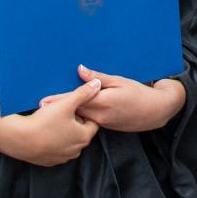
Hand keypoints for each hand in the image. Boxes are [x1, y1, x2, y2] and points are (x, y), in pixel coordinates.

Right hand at [1, 79, 101, 165]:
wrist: (19, 139)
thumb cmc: (44, 121)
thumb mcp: (66, 103)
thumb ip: (83, 93)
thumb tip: (97, 84)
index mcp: (84, 137)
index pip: (93, 123)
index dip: (84, 113)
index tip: (74, 107)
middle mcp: (76, 150)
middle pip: (80, 132)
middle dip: (74, 122)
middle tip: (61, 112)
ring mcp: (63, 158)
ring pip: (68, 141)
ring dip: (64, 132)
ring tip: (52, 121)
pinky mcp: (50, 161)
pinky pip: (56, 148)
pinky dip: (53, 140)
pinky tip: (44, 131)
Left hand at [43, 64, 185, 132]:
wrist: (155, 112)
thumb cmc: (139, 93)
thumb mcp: (119, 80)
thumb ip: (98, 77)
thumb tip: (80, 70)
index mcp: (103, 102)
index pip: (76, 101)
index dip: (58, 100)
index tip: (43, 101)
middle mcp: (100, 116)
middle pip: (74, 111)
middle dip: (59, 108)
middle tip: (41, 105)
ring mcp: (103, 123)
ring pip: (81, 117)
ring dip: (68, 113)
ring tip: (53, 109)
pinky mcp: (106, 126)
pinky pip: (89, 120)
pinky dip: (80, 116)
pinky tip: (74, 113)